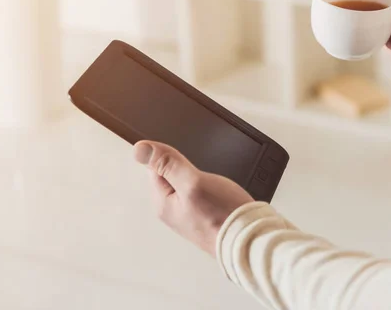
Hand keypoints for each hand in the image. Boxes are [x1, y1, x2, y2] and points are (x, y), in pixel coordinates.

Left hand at [133, 141, 253, 256]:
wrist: (250, 240)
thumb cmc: (223, 217)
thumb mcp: (193, 182)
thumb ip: (168, 165)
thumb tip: (140, 149)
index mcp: (162, 203)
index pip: (154, 167)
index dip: (172, 157)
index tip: (190, 164)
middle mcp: (172, 210)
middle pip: (171, 174)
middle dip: (187, 167)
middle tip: (205, 177)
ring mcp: (189, 214)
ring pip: (188, 182)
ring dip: (201, 177)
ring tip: (215, 187)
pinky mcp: (205, 215)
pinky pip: (201, 192)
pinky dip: (211, 187)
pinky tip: (221, 193)